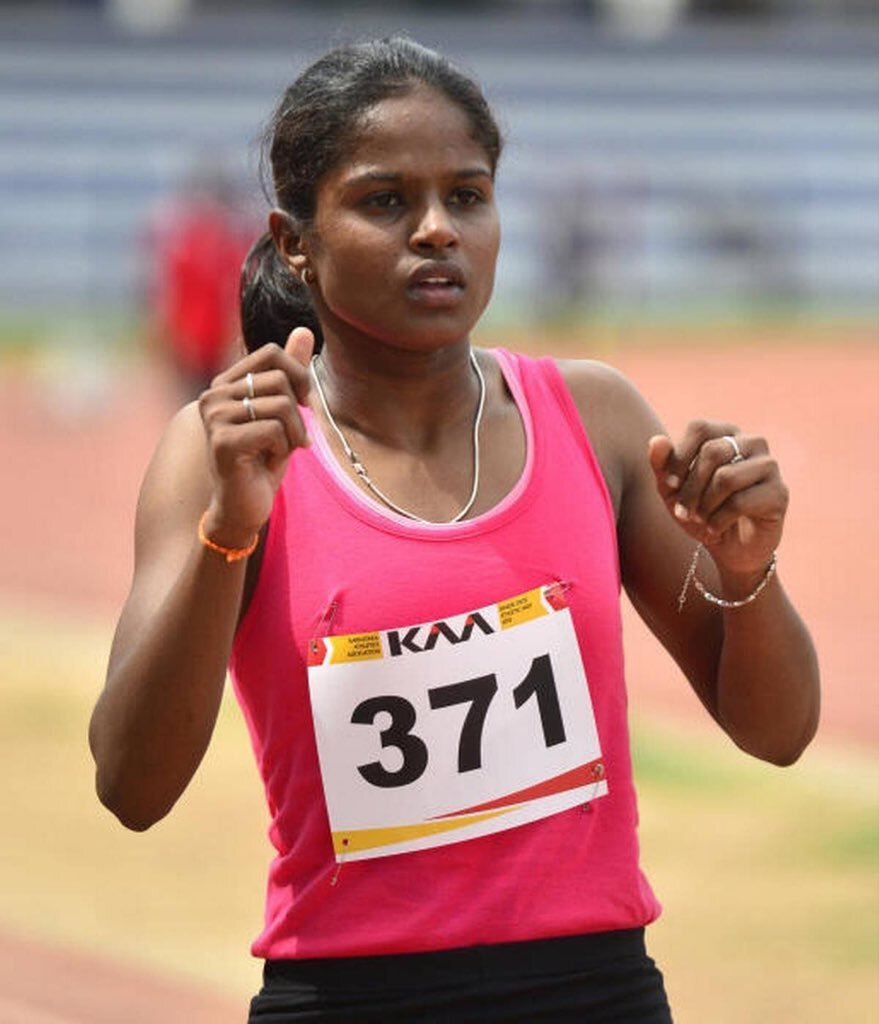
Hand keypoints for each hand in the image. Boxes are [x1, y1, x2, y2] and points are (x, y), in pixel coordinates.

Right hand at [198, 327, 313, 545]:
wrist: (242, 507)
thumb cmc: (262, 460)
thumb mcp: (282, 413)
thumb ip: (290, 373)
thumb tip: (303, 329)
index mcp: (226, 383)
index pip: (272, 353)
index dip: (299, 375)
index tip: (303, 404)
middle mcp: (214, 394)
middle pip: (281, 379)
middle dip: (298, 413)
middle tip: (289, 439)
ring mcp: (214, 417)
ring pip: (282, 406)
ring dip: (293, 435)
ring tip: (278, 452)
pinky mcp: (221, 441)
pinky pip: (274, 430)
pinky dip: (283, 449)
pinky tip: (268, 462)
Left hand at [648, 420, 787, 577]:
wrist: (728, 547)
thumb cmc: (699, 510)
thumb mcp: (672, 489)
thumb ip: (662, 464)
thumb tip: (656, 440)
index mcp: (726, 433)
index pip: (700, 428)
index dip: (680, 457)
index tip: (669, 484)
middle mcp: (752, 442)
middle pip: (713, 452)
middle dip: (690, 487)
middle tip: (682, 511)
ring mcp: (770, 466)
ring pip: (727, 477)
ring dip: (704, 505)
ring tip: (700, 519)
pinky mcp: (779, 493)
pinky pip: (740, 502)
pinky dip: (718, 520)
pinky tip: (715, 528)